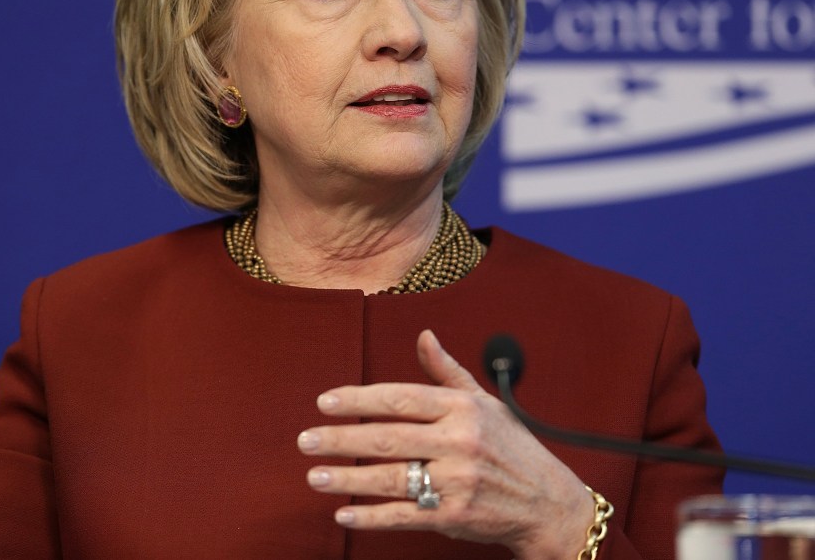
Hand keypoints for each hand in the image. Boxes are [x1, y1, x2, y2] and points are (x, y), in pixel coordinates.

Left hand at [298, 330, 591, 558]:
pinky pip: (404, 516)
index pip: (399, 398)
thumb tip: (423, 336)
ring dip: (347, 478)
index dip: (358, 399)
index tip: (325, 402)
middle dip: (340, 439)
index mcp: (462, 408)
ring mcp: (457, 480)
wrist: (548, 502)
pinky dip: (372, 517)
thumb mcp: (485, 403)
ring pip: (390, 477)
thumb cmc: (512, 448)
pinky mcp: (455, 515)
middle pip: (387, 437)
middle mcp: (459, 441)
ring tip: (315, 475)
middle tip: (306, 440)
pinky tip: (345, 514)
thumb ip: (447, 372)